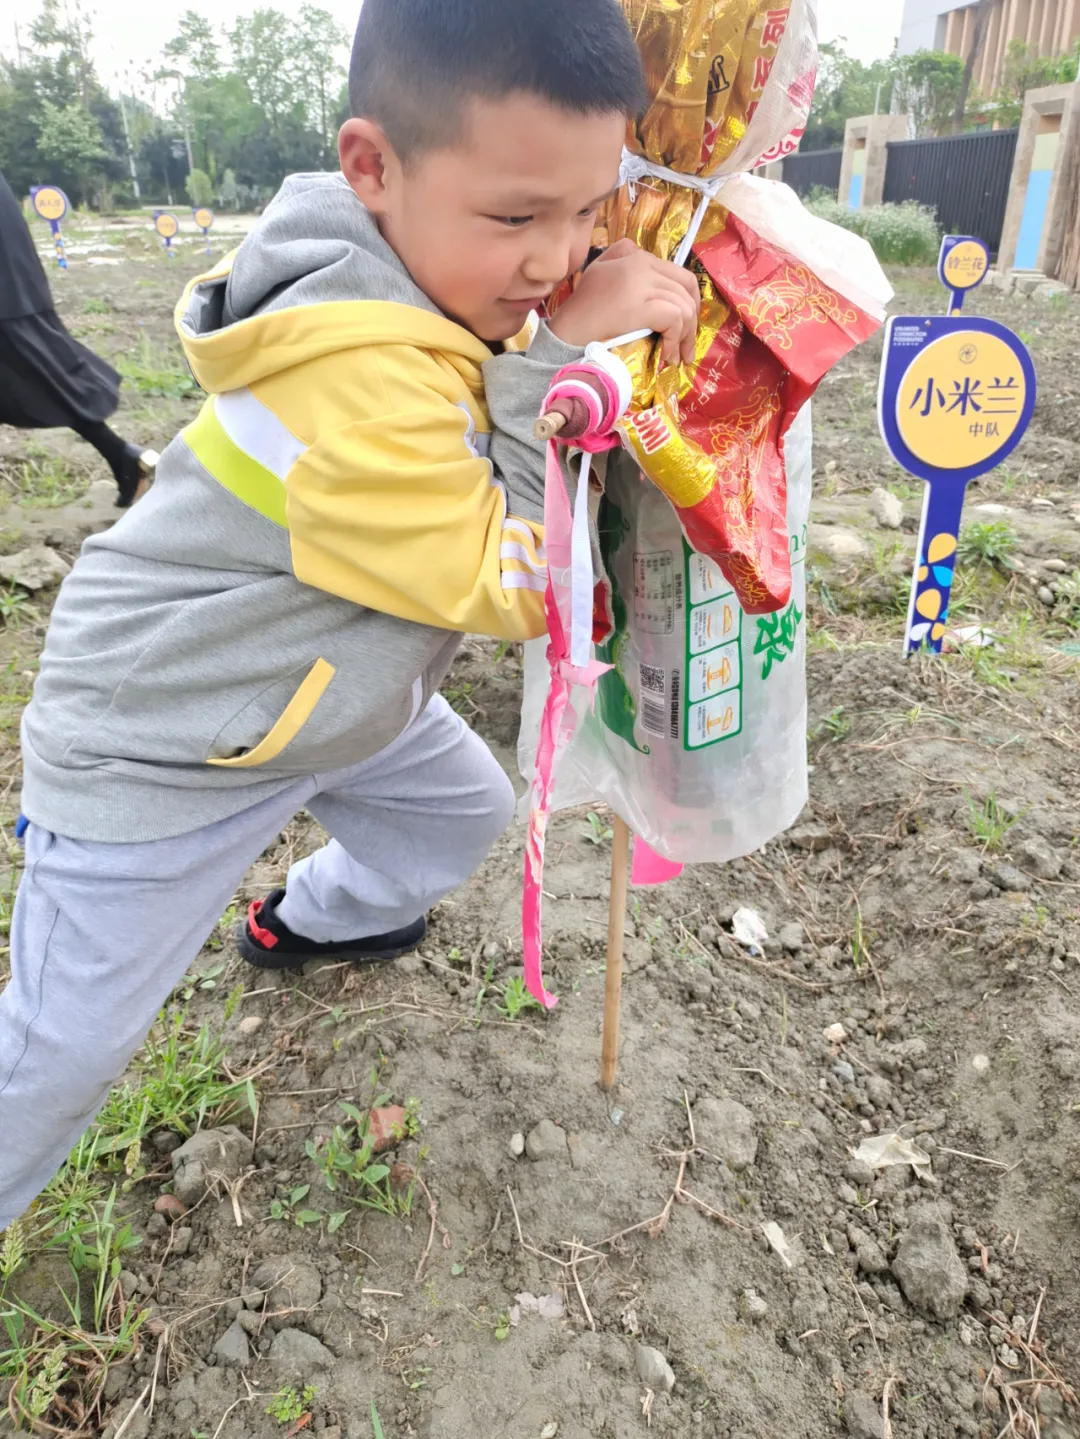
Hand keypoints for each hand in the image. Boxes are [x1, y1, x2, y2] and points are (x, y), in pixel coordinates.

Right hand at [548, 238, 699, 365]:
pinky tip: (666, 355)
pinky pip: (675, 319)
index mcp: (633, 255)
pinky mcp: (640, 306)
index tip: (685, 325)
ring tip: (677, 357)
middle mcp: (640, 263)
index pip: (679, 273)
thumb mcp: (598, 273)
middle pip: (687, 289)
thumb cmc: (580, 312)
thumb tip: (653, 271)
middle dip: (693, 320)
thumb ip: (623, 261)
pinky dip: (676, 340)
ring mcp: (640, 283)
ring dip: (686, 336)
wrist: (563, 334)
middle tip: (686, 346)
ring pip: (684, 306)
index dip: (689, 301)